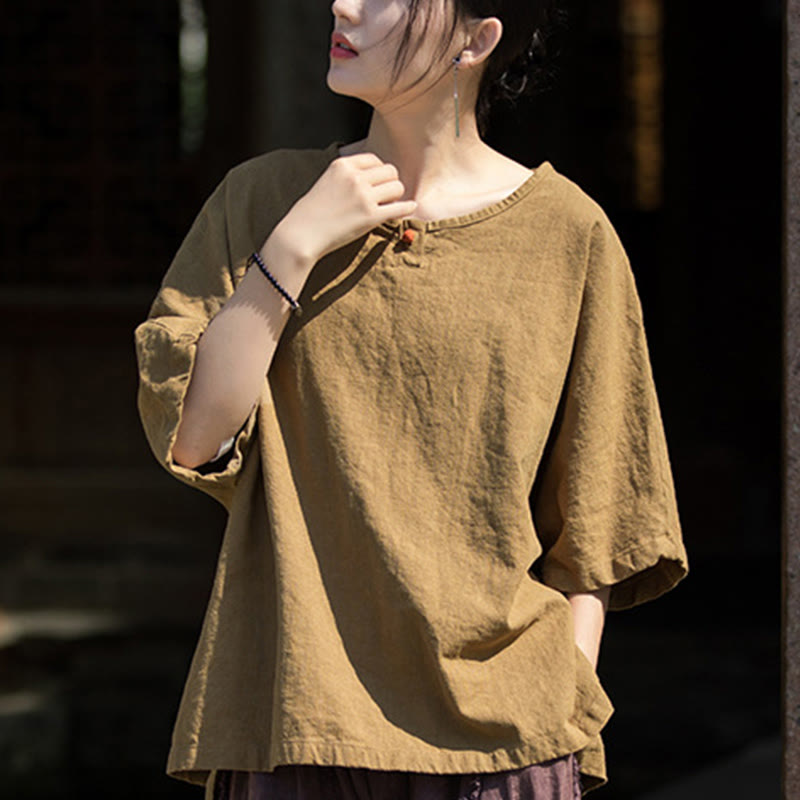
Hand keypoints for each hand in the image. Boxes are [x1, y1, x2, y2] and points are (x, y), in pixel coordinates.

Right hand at [267, 152, 417, 265]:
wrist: (300, 236)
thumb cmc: (311, 213)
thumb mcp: (326, 182)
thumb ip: (348, 176)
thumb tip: (373, 178)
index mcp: (343, 165)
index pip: (375, 160)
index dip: (379, 173)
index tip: (376, 185)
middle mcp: (355, 177)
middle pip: (391, 171)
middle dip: (390, 183)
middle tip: (384, 197)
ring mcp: (363, 197)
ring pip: (397, 187)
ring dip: (396, 197)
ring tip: (386, 207)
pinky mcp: (370, 217)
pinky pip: (400, 208)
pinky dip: (407, 208)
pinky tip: (408, 209)